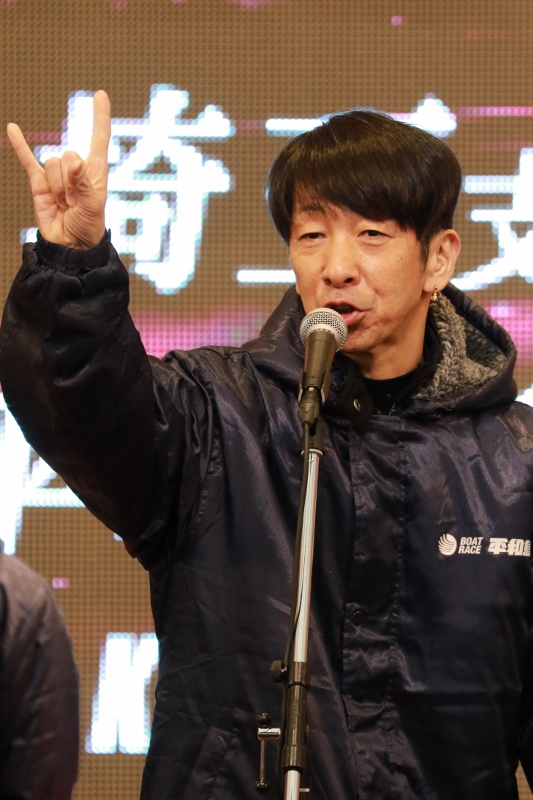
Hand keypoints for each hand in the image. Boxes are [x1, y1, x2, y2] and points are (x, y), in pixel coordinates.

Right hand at [7, 90, 110, 249]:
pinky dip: (20, 145)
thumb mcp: (93, 208)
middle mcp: (76, 169)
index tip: (100, 95)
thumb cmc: (88, 227)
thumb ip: (83, 184)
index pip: (99, 139)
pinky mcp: (39, 182)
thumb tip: (73, 160)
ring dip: (57, 187)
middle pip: (68, 156)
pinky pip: (27, 160)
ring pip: (52, 164)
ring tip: (64, 205)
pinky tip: (13, 128)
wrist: (69, 246)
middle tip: (75, 203)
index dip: (100, 117)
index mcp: (95, 172)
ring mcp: (56, 175)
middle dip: (70, 182)